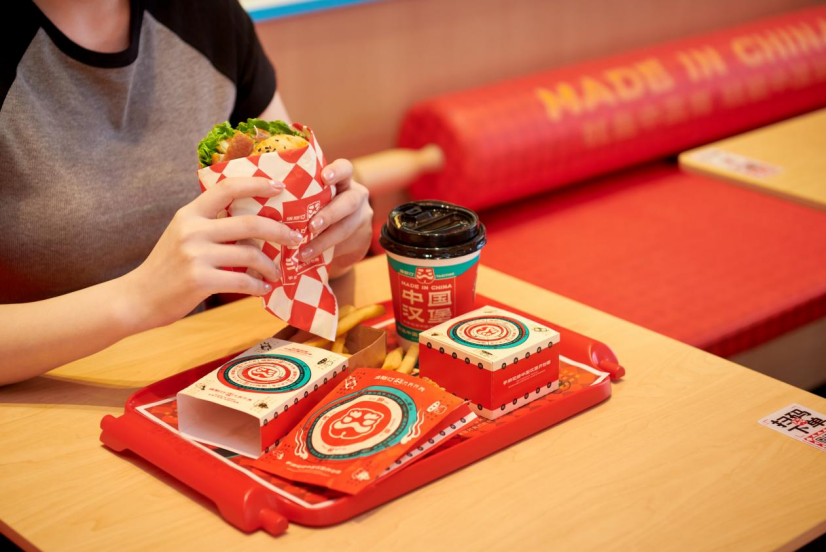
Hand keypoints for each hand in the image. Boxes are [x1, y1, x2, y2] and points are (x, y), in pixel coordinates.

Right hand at [124, 177, 302, 330]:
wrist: (137, 298)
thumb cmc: (167, 268)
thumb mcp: (182, 235)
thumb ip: (210, 225)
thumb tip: (254, 224)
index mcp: (189, 214)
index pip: (227, 188)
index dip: (257, 184)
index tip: (280, 186)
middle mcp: (193, 230)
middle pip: (250, 223)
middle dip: (280, 231)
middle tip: (295, 239)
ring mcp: (196, 255)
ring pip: (251, 255)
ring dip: (271, 266)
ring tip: (277, 273)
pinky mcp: (200, 280)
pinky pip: (243, 281)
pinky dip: (259, 286)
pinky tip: (263, 289)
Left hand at [302, 159, 372, 277]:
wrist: (340, 241)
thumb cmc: (316, 211)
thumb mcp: (314, 198)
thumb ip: (300, 194)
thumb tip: (262, 194)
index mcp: (343, 180)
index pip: (345, 168)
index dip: (336, 171)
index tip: (324, 178)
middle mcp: (356, 195)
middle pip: (349, 201)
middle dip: (329, 214)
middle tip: (312, 226)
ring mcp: (361, 217)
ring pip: (346, 228)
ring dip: (324, 240)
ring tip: (304, 251)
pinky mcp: (362, 239)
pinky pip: (345, 246)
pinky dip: (325, 252)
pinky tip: (309, 257)